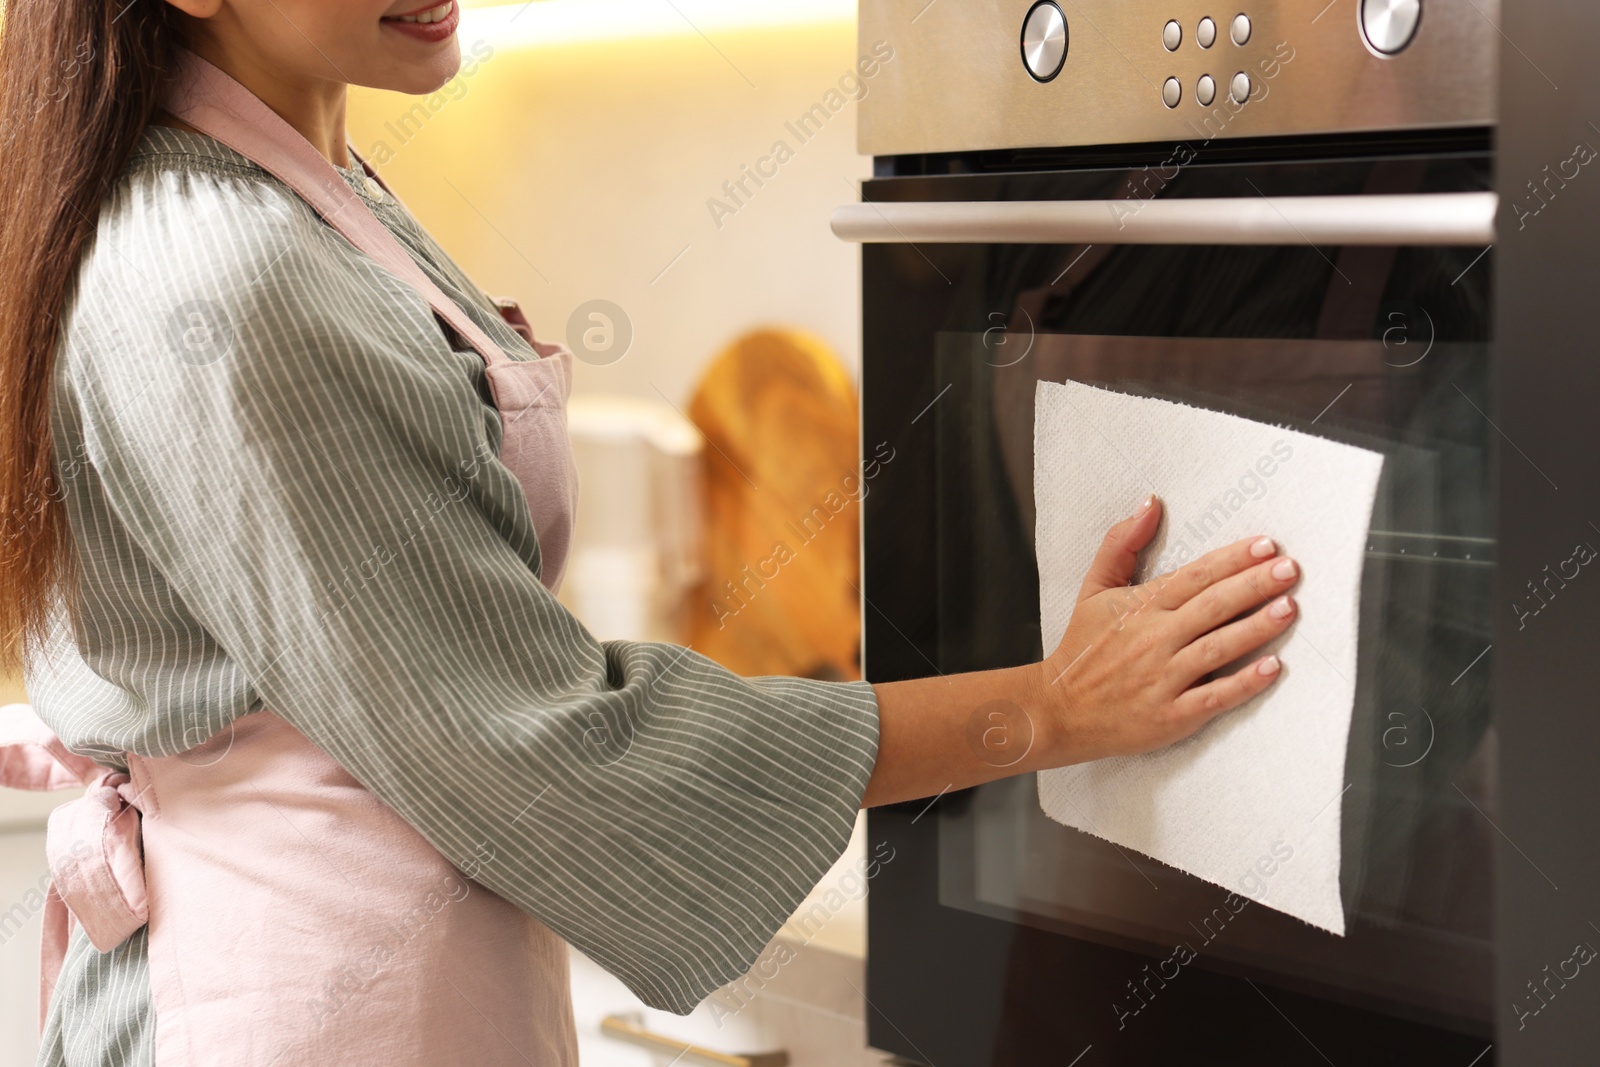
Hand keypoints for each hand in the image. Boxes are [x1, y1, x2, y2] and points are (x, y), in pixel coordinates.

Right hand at [1038, 495, 1299, 762]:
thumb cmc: (1082, 650)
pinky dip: (1244, 683)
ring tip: (1288, 608)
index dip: (1232, 559)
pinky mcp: (1171, 715)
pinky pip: (1213, 697)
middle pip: (1213, 606)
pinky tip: (1272, 668)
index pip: (1195, 575)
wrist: (1059, 711)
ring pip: (1217, 647)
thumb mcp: (1093, 589)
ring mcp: (1163, 678)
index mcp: (1141, 606)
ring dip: (1256, 627)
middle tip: (1290, 569)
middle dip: (1255, 585)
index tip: (1266, 546)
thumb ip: (1120, 544)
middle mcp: (1154, 638)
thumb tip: (1150, 504)